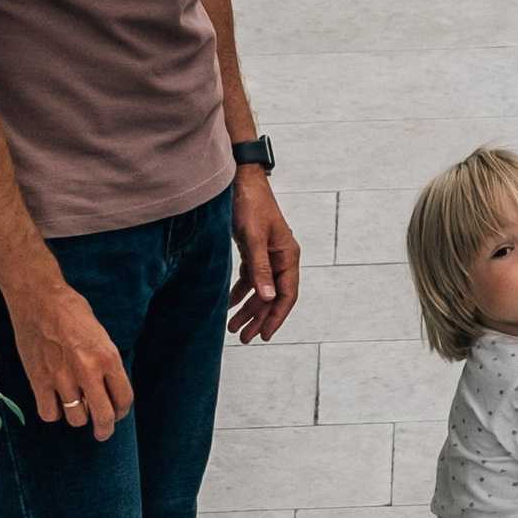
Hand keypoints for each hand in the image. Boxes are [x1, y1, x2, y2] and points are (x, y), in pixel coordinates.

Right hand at [6, 271, 133, 440]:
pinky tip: (55, 403)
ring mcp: (62, 378)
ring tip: (76, 409)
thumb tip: (107, 388)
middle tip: (102, 432)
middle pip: (103, 417)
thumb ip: (106, 362)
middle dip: (105, 429)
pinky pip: (49, 413)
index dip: (121, 411)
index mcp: (108, 358)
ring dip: (78, 418)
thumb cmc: (71, 311)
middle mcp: (88, 371)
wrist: (38, 299)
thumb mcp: (101, 334)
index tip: (117, 413)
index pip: (124, 398)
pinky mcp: (39, 380)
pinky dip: (53, 412)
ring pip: (76, 419)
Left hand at [229, 166, 299, 341]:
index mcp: (288, 256)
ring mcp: (268, 254)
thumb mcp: (253, 238)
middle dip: (259, 318)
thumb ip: (260, 269)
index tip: (263, 335)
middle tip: (244, 338)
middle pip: (273, 296)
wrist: (240, 179)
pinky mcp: (254, 250)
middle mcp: (281, 258)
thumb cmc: (250, 204)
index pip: (287, 295)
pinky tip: (229, 304)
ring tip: (233, 327)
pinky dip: (241, 292)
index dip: (276, 317)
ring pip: (261, 289)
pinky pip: (250, 278)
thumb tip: (268, 298)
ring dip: (248, 308)